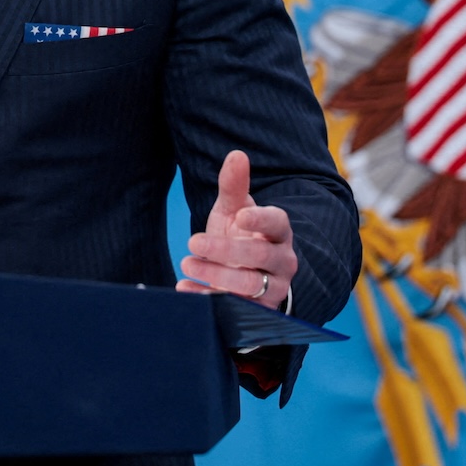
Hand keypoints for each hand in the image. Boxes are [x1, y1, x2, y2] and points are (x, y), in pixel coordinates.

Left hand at [177, 150, 296, 310]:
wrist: (245, 275)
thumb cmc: (240, 235)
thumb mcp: (235, 211)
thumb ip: (234, 186)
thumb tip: (236, 154)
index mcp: (279, 232)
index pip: (277, 223)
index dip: (260, 219)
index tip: (240, 215)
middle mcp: (282, 261)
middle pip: (261, 256)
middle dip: (226, 250)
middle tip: (193, 240)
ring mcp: (272, 288)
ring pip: (250, 285)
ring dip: (216, 275)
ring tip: (186, 262)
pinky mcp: (257, 311)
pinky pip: (234, 307)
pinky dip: (207, 298)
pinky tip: (184, 287)